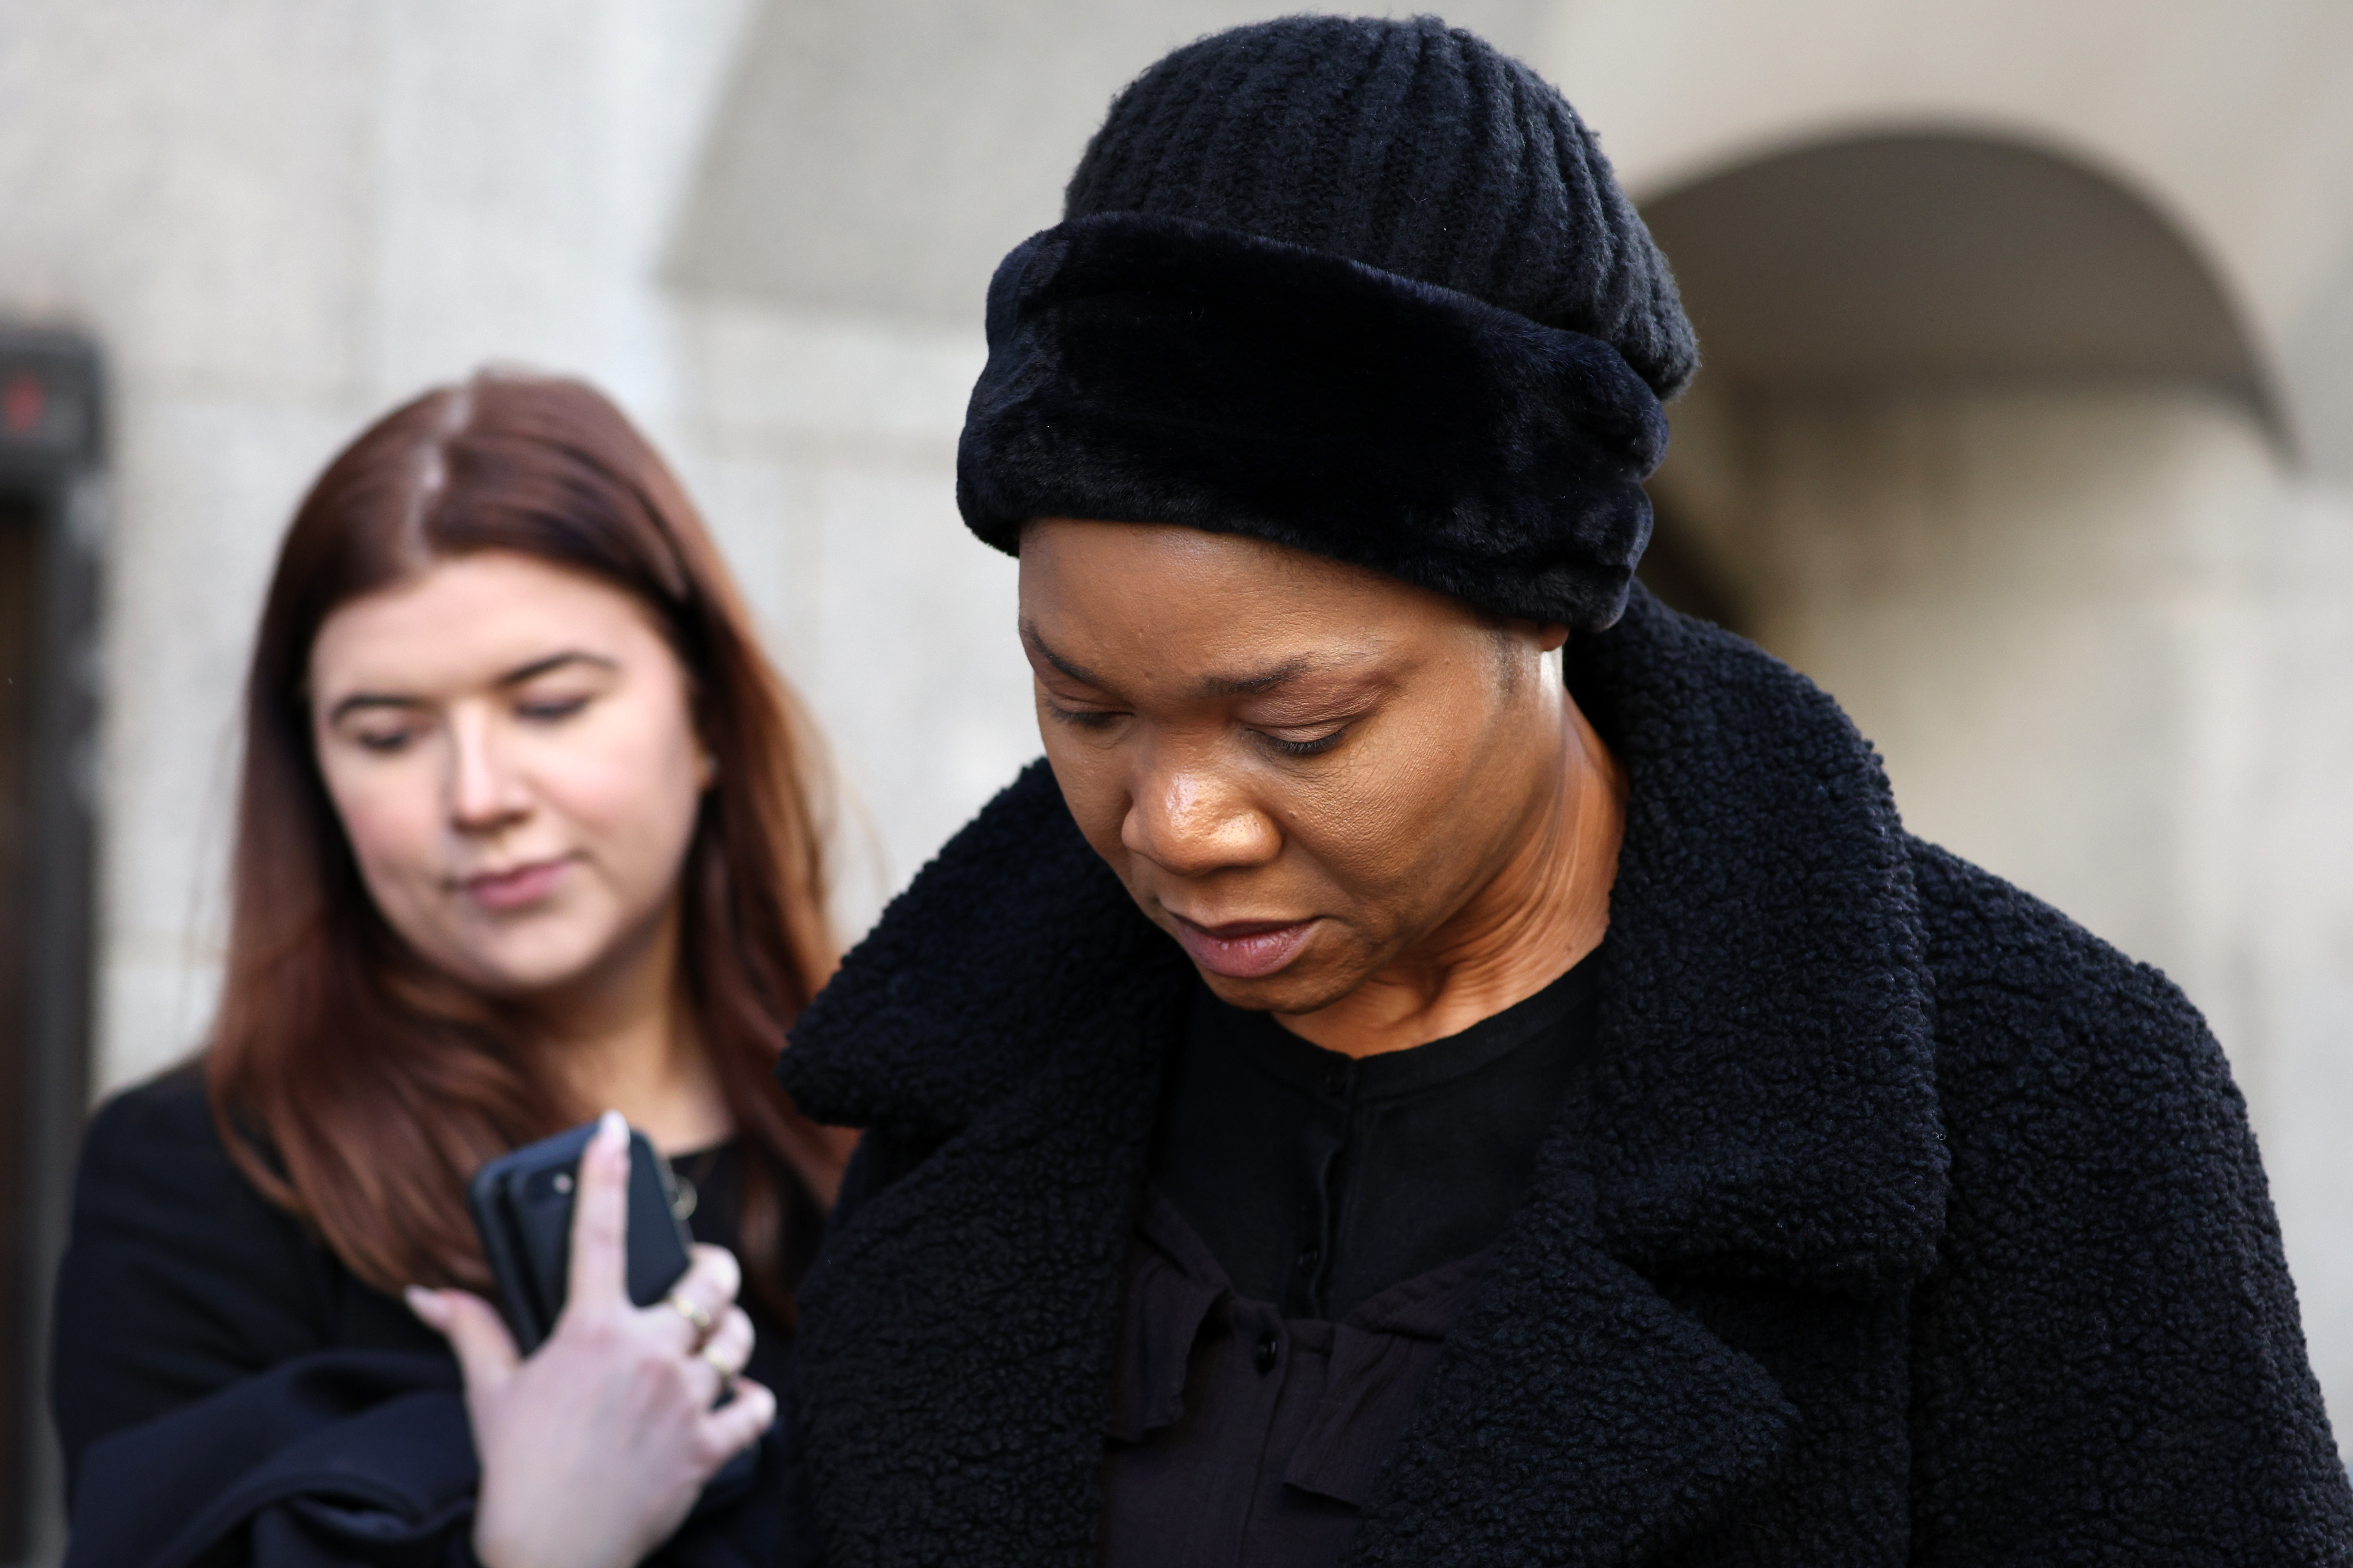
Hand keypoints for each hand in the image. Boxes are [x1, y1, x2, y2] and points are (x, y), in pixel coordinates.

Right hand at [408, 1111, 773, 1567]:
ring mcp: (684, 1401)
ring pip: (739, 1337)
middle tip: (699, 1279)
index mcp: (590, 1333)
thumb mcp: (489, 1395)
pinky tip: (731, 1401)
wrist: (550, 1558)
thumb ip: (470, 1332)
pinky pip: (758, 1406)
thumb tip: (427, 1294)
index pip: (600, 1233)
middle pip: (711, 1280)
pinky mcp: (710, 1448)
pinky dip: (750, 1401)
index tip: (615, 1130)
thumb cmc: (516, 1473)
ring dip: (729, 1334)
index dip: (605, 1174)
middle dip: (711, 1270)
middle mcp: (647, 1355)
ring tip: (711, 1342)